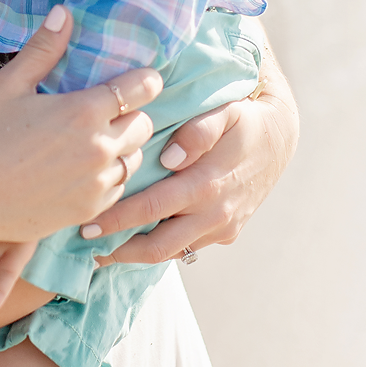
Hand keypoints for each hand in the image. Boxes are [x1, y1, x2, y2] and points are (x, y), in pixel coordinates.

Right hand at [0, 4, 160, 246]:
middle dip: (130, 115)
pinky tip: (82, 172)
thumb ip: (43, 49)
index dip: (145, 81)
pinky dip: (108, 178)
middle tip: (104, 115)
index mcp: (83, 111)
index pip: (141, 89)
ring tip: (93, 144)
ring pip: (134, 159)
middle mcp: (99, 147)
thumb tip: (64, 13)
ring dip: (122, 148)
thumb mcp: (8, 85)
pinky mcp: (90, 208)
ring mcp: (97, 182)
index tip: (142, 81)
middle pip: (143, 124)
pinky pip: (118, 188)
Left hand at [80, 37, 299, 265]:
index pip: (151, 210)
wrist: (281, 139)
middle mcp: (214, 215)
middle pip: (157, 245)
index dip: (116, 220)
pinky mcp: (226, 234)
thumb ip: (198, 131)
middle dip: (117, 248)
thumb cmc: (243, 119)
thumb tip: (168, 157)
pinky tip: (133, 243)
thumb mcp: (225, 112)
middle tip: (84, 245)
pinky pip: (187, 247)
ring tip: (101, 252)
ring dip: (134, 254)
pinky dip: (159, 247)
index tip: (85, 223)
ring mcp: (221, 229)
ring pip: (171, 253)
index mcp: (207, 185)